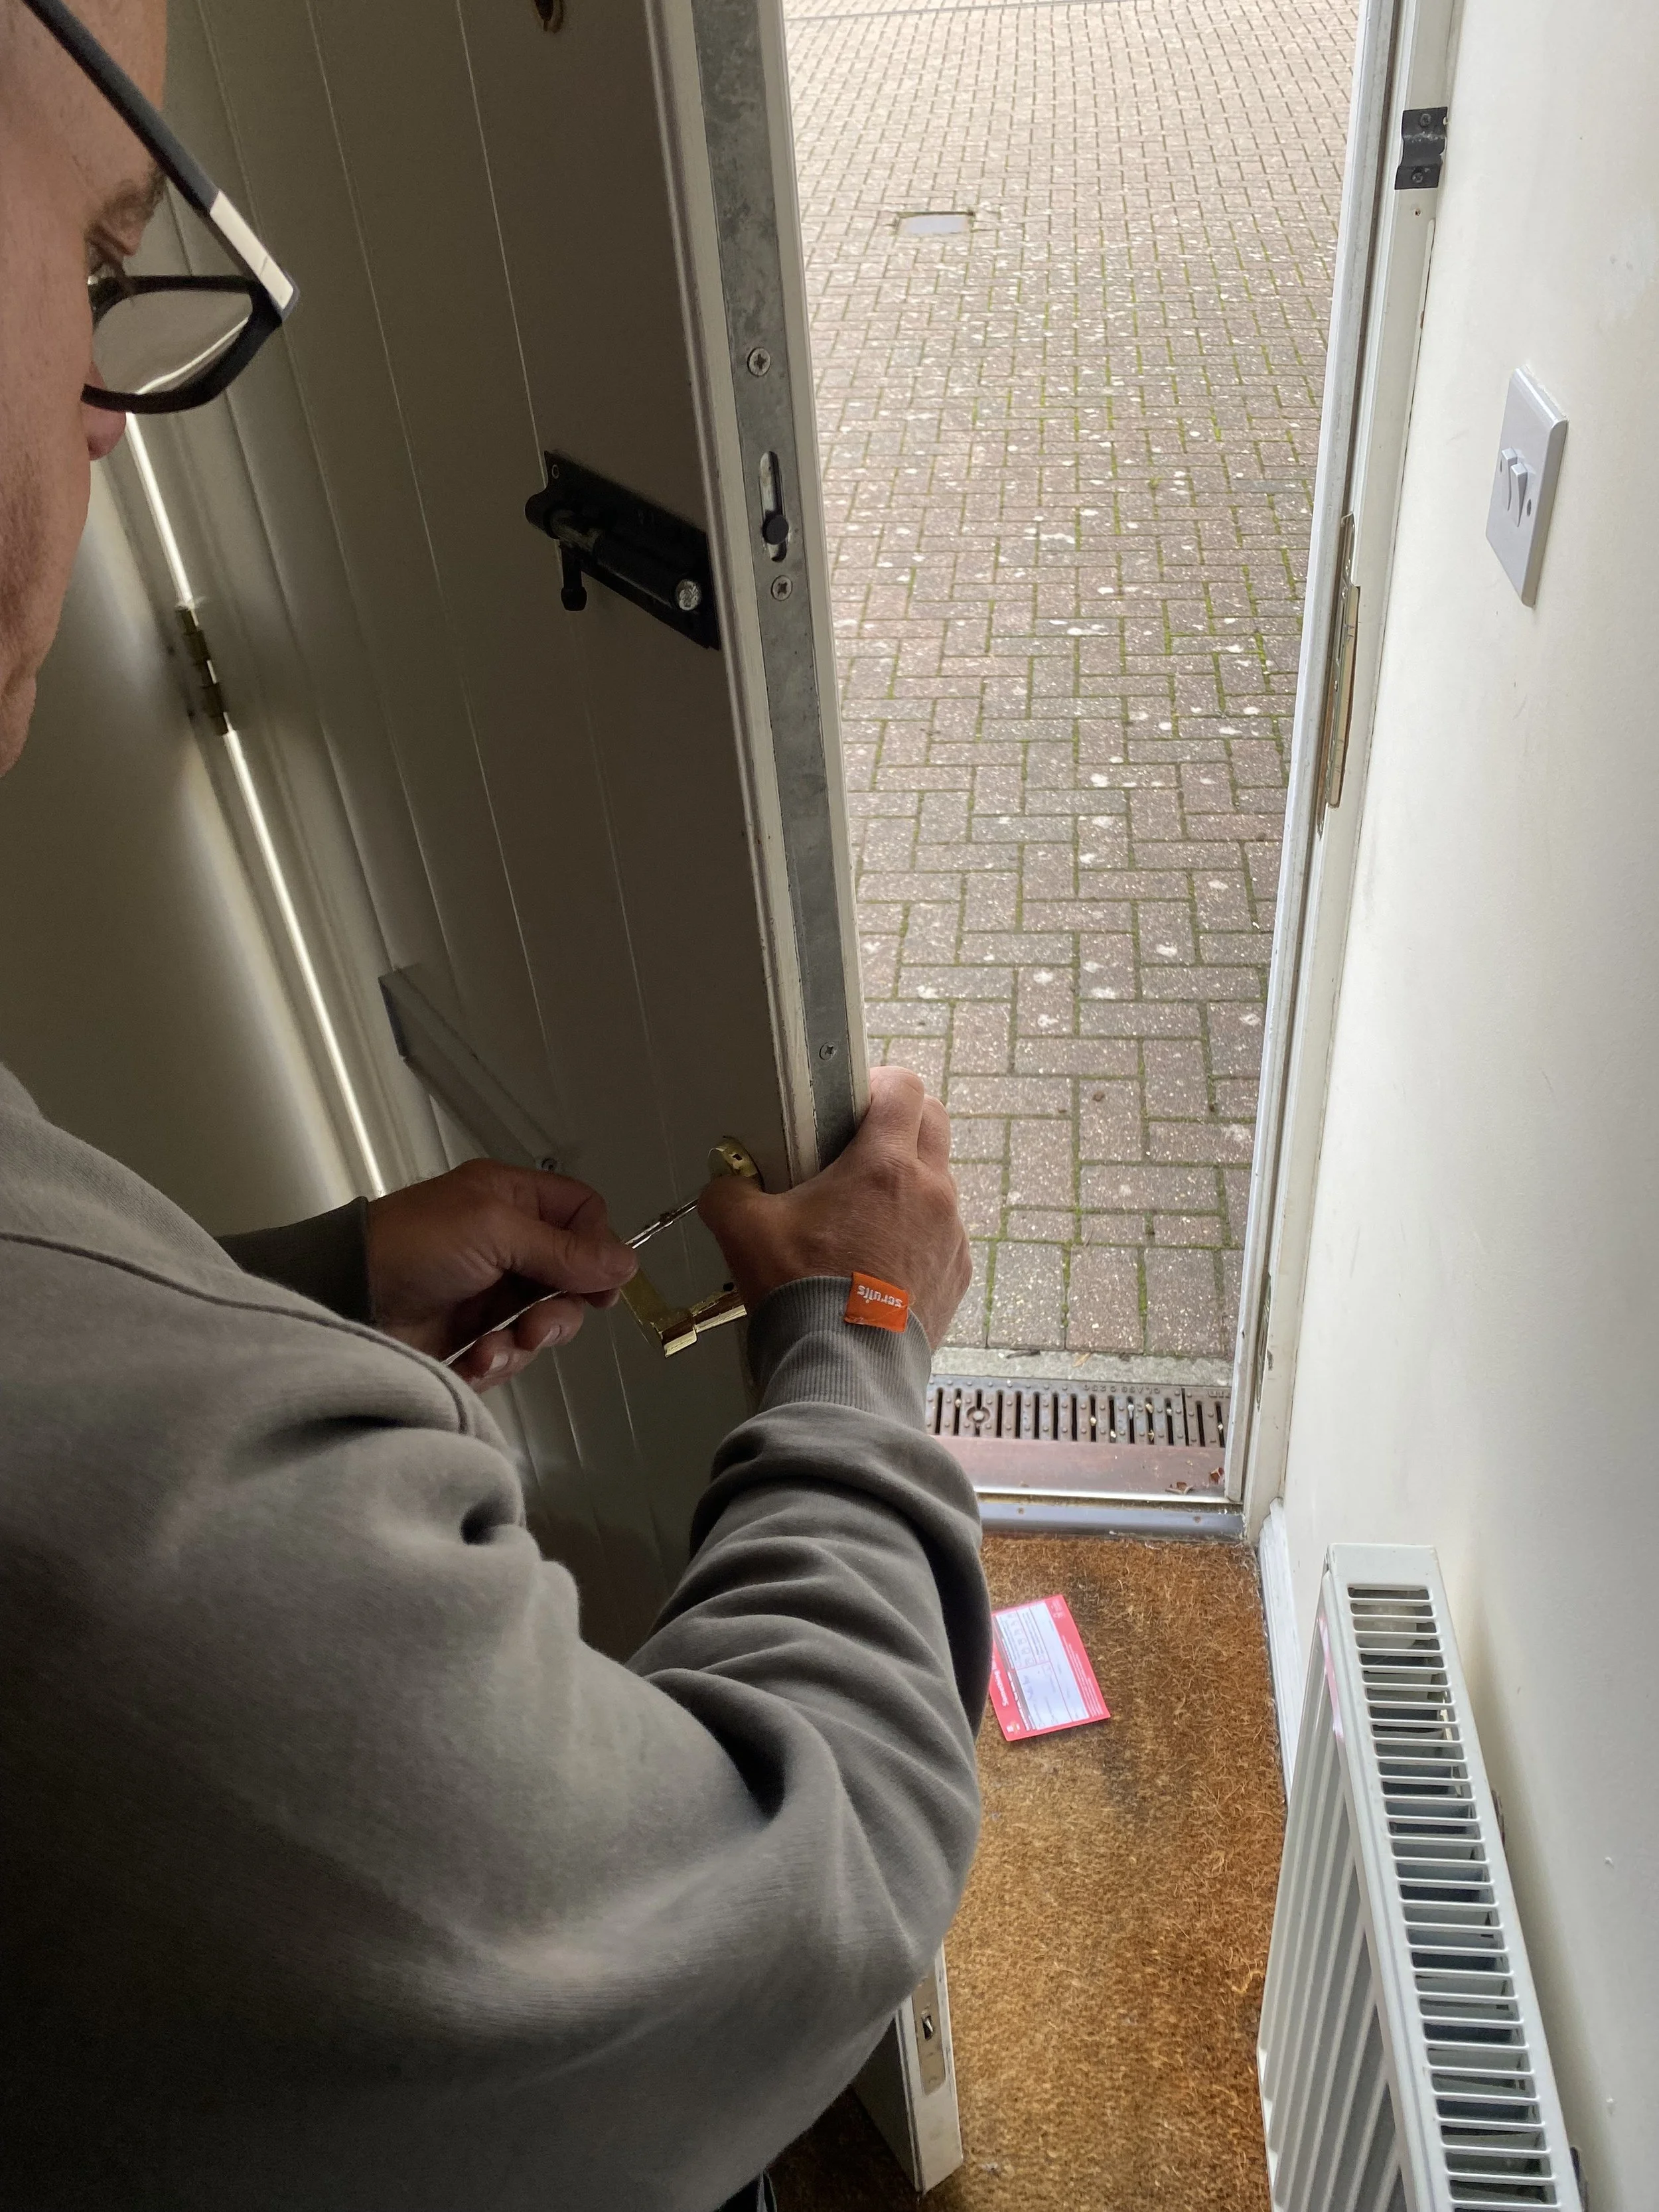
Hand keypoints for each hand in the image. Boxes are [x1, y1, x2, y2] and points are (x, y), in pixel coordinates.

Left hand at [365, 1160, 635, 1390]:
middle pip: (573, 1278)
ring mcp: (492, 1293)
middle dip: (560, 1308)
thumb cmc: (412, 1245)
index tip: (598, 1284)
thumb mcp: (492, 1230)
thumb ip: (563, 1248)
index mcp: (512, 1200)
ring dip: (526, 1340)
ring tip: (491, 1349)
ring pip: (547, 1322)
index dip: (598, 1248)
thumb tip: (628, 1263)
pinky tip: (472, 1362)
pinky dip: (497, 1363)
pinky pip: (513, 1355)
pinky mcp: (475, 1337)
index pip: (582, 1216)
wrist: (343, 1300)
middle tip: (534, 1325)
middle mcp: (509, 1244)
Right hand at [697, 1067, 970, 1345]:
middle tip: (860, 1146)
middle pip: (933, 1121)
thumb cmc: (803, 1296)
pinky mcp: (956, 1273)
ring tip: (864, 1212)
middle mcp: (931, 1191)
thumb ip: (728, 1194)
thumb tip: (723, 1187)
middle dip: (900, 1122)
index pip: (903, 1086)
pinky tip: (879, 1260)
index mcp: (885, 1166)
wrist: (845, 1370)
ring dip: (909, 1181)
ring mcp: (950, 1234)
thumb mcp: (745, 1233)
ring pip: (941, 1180)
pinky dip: (918, 1233)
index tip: (851, 1102)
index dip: (875, 1084)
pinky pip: (943, 1232)